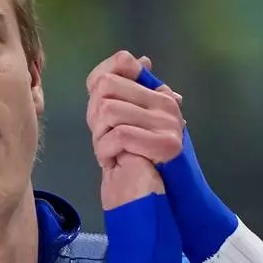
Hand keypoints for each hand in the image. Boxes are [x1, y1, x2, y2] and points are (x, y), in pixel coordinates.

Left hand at [85, 51, 185, 209]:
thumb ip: (127, 96)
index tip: (100, 114)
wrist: (156, 201)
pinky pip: (119, 135)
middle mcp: (166, 103)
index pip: (121, 63)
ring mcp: (168, 122)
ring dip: (98, 137)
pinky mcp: (166, 144)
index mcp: (157, 93)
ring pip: (108, 110)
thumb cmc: (140, 164)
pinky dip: (106, 151)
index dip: (98, 83)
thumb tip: (136, 60)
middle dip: (94, 115)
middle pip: (106, 86)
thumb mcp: (129, 125)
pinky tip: (112, 162)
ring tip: (109, 152)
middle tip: (103, 138)